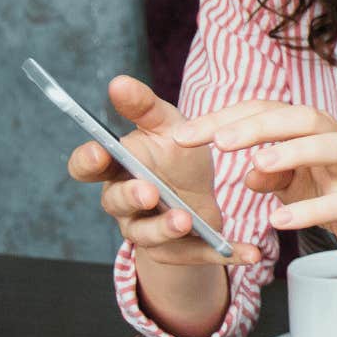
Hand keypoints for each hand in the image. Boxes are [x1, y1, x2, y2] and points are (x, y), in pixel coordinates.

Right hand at [67, 76, 260, 265]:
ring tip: (185, 220)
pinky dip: (223, 253)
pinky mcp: (177, 251)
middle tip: (150, 191)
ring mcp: (147, 229)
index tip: (99, 153)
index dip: (88, 161)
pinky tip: (250, 252)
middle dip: (131, 197)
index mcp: (117, 167)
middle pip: (116, 203)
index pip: (86, 166)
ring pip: (147, 234)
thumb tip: (118, 81)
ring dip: (165, 228)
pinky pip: (196, 255)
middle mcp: (124, 202)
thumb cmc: (175, 153)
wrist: (200, 192)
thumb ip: (143, 107)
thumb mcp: (166, 125)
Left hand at [172, 102, 336, 266]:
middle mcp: (333, 139)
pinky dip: (308, 211)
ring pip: (329, 147)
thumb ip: (268, 173)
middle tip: (218, 142)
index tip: (182, 137)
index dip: (222, 120)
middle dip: (257, 125)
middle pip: (298, 117)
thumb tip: (246, 172)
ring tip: (256, 164)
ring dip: (292, 152)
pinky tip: (278, 221)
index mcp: (308, 130)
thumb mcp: (293, 182)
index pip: (263, 111)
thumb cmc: (332, 192)